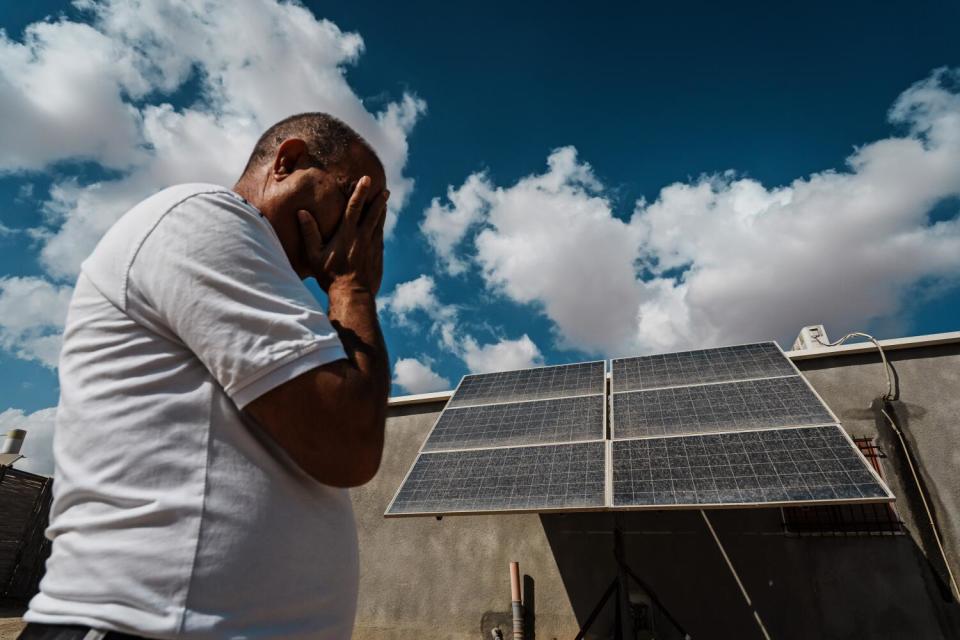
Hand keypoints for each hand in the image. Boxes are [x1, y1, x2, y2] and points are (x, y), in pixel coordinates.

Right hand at [298, 175, 387, 294]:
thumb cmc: (330, 276)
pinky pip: (380, 239)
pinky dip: (381, 229)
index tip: (366, 180)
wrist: (352, 295)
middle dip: (378, 201)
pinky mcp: (378, 257)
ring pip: (379, 225)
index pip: (355, 207)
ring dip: (382, 213)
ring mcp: (373, 247)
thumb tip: (302, 212)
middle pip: (373, 214)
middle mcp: (363, 238)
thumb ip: (309, 232)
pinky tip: (381, 227)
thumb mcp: (314, 255)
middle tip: (385, 190)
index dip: (360, 192)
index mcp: (347, 234)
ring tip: (385, 203)